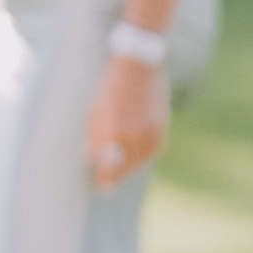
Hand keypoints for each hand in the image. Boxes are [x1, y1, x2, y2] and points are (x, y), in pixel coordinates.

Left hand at [86, 54, 168, 190]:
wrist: (137, 65)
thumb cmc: (110, 87)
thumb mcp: (95, 111)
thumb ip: (95, 137)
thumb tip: (91, 157)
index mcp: (113, 136)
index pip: (109, 171)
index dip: (104, 181)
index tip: (100, 187)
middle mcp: (132, 138)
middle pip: (126, 169)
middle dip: (117, 177)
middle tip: (109, 184)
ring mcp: (148, 133)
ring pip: (141, 161)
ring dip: (131, 168)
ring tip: (123, 171)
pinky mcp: (160, 126)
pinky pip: (153, 150)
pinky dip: (144, 156)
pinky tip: (138, 156)